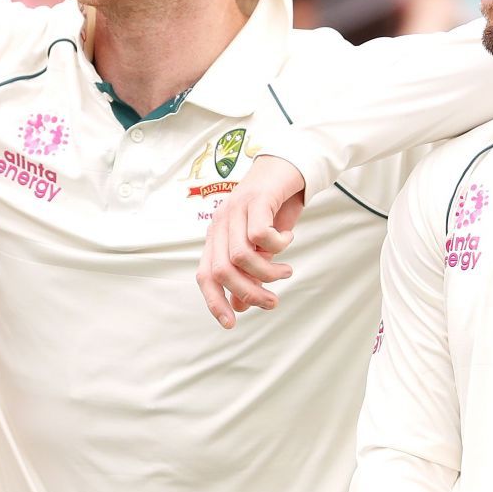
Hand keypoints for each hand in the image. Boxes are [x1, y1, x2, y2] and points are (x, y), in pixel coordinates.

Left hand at [196, 155, 307, 327]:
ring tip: (285, 271)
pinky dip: (278, 244)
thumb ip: (249, 273)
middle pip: (223, 271)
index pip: (205, 276)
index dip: (213, 302)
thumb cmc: (272, 210)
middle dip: (249, 293)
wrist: (286, 168)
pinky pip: (261, 234)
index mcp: (216, 239)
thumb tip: (239, 304)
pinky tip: (287, 238)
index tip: (230, 324)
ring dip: (267, 272)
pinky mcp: (255, 200)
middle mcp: (220, 225)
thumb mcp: (260, 247)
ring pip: (241, 255)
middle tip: (273, 301)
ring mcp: (235, 211)